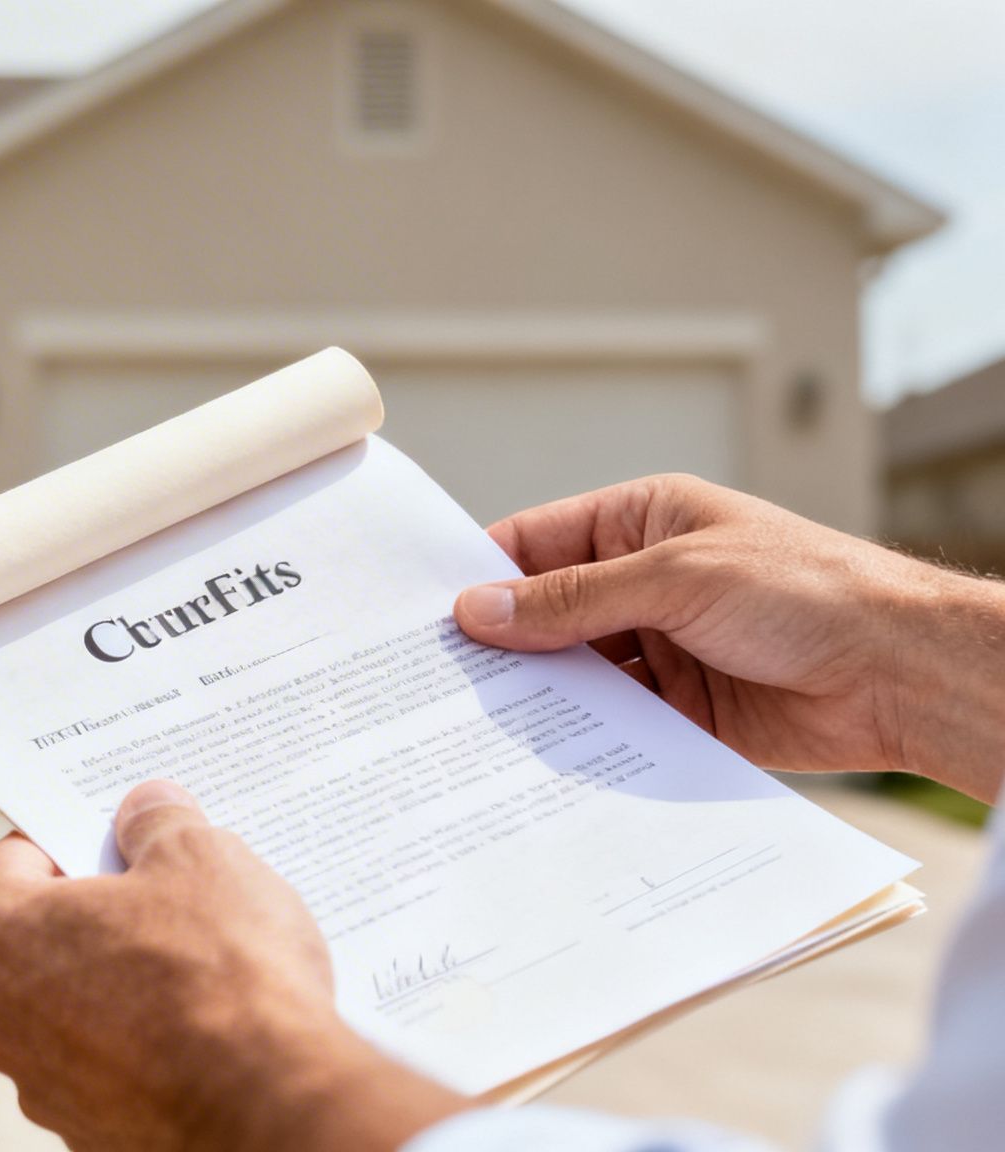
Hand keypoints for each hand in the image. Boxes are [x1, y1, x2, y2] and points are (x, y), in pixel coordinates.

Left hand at [0, 780, 466, 1151]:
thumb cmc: (221, 971)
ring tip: (199, 966)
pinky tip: (206, 1028)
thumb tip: (146, 809)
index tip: (115, 832)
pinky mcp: (90, 1133)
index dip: (68, 836)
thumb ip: (158, 821)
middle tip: (167, 893)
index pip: (11, 860)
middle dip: (100, 913)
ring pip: (76, 1009)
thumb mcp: (199, 857)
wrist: (267, 1104)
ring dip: (122, 984)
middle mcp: (1, 1019)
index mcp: (1, 937)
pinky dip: (146, 1046)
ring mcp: (43, 1085)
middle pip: (41, 939)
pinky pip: (112, 1067)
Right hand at [453, 474, 1004, 800]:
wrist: (902, 673)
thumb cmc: (807, 591)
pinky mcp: (679, 713)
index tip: (423, 616)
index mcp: (642, 524)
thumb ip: (573, 600)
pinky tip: (535, 761)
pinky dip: (578, 741)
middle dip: (500, 646)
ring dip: (536, 699)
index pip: (536, 543)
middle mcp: (644, 585)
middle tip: (433, 682)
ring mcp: (660, 650)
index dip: (480, 576)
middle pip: (546, 615)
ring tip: (471, 728)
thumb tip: (478, 610)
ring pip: (573, 675)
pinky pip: (611, 725)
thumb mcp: (676, 578)